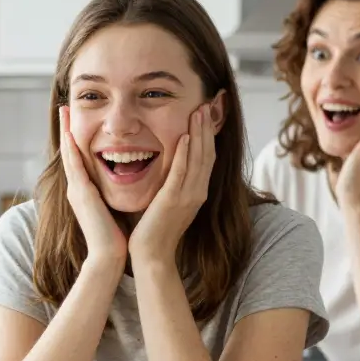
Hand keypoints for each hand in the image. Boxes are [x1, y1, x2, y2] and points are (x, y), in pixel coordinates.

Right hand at [59, 104, 126, 265]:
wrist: (108, 256)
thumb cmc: (114, 235)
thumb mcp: (111, 207)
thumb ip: (112, 193)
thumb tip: (123, 181)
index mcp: (85, 190)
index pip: (78, 157)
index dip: (74, 138)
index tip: (74, 119)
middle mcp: (77, 187)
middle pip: (69, 152)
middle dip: (66, 129)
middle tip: (63, 107)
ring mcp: (77, 190)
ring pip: (68, 154)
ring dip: (66, 132)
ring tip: (63, 112)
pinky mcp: (82, 194)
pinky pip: (76, 166)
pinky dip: (72, 149)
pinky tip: (72, 133)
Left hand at [128, 102, 217, 263]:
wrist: (151, 255)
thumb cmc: (154, 230)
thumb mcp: (168, 202)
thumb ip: (172, 184)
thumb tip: (168, 167)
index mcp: (197, 192)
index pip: (207, 158)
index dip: (208, 136)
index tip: (205, 115)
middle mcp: (197, 192)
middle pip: (207, 154)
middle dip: (207, 129)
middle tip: (206, 105)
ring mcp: (188, 196)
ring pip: (198, 159)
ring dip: (199, 134)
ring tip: (199, 112)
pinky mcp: (173, 200)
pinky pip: (182, 173)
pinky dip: (185, 154)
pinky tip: (186, 137)